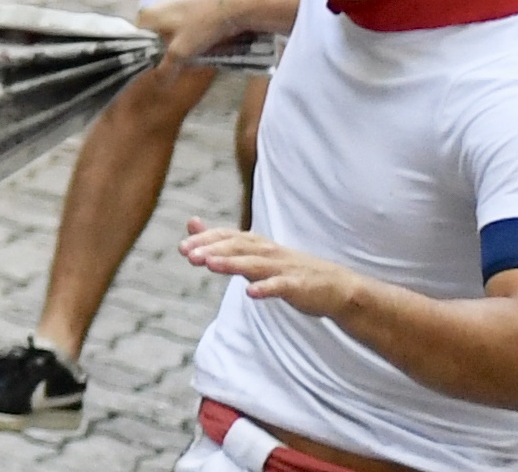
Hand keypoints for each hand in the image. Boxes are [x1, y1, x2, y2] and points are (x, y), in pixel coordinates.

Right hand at [136, 0, 236, 65]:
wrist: (233, 6)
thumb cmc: (202, 26)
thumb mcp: (180, 53)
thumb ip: (165, 69)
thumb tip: (159, 83)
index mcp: (147, 15)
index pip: (137, 44)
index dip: (147, 59)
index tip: (157, 70)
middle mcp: (155, 7)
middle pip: (152, 40)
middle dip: (163, 54)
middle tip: (175, 65)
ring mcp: (172, 5)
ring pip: (168, 35)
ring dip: (176, 48)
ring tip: (189, 56)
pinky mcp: (188, 6)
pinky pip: (180, 28)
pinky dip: (186, 39)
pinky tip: (198, 45)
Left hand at [180, 219, 360, 315]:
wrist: (334, 286)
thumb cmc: (289, 270)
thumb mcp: (254, 255)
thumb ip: (224, 243)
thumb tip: (192, 223)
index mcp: (258, 244)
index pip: (229, 236)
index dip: (206, 240)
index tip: (183, 247)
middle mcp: (269, 251)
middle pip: (237, 247)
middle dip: (211, 249)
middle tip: (187, 253)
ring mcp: (284, 268)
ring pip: (254, 264)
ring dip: (231, 264)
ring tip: (210, 265)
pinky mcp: (297, 285)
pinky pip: (280, 286)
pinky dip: (266, 288)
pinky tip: (250, 293)